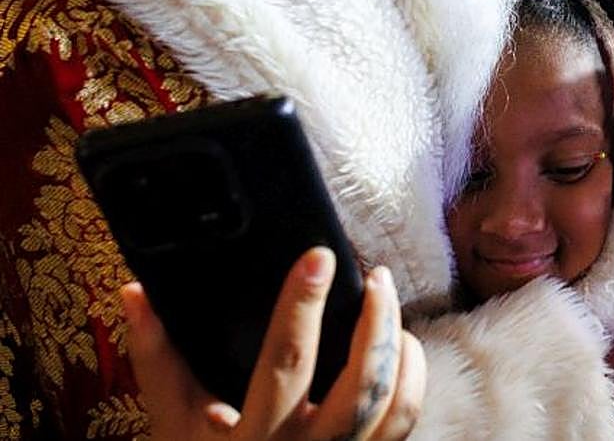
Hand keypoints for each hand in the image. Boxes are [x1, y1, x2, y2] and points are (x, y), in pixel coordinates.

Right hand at [123, 248, 426, 440]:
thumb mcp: (171, 420)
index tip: (318, 257)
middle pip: (359, 383)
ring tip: (387, 302)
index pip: (284, 363)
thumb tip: (135, 293)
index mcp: (253, 436)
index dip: (302, 308)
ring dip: (398, 344)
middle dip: (375, 321)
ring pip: (391, 402)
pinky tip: (400, 344)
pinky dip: (411, 375)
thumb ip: (157, 358)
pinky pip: (405, 420)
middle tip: (376, 274)